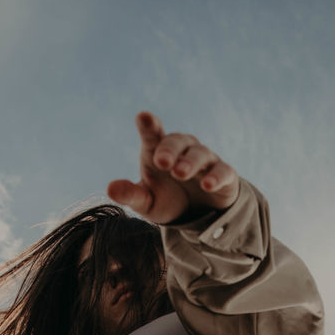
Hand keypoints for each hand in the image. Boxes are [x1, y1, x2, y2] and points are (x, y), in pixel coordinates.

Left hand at [107, 110, 240, 224]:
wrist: (197, 216)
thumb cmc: (166, 200)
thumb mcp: (146, 202)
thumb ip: (130, 194)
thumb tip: (110, 188)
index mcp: (159, 152)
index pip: (153, 134)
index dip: (149, 125)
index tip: (143, 117)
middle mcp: (183, 151)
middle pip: (177, 141)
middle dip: (169, 150)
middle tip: (162, 161)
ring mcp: (205, 161)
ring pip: (199, 154)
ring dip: (190, 162)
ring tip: (180, 173)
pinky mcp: (224, 175)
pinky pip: (222, 171)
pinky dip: (216, 176)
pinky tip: (207, 184)